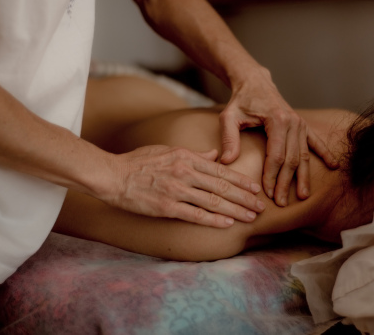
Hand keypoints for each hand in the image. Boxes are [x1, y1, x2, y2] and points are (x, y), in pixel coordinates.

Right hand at [104, 145, 263, 227]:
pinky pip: (195, 214)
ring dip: (235, 209)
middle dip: (244, 197)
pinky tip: (228, 223)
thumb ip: (193, 154)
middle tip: (261, 206)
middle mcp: (185, 172)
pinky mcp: (167, 207)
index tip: (254, 188)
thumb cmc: (138, 162)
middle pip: (222, 185)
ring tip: (251, 216)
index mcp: (186, 157)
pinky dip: (213, 219)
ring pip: (213, 200)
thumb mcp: (168, 150)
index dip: (240, 180)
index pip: (221, 169)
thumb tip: (214, 154)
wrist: (112, 175)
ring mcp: (176, 189)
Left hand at [219, 66, 338, 205]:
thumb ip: (229, 138)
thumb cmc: (241, 101)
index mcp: (277, 120)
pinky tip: (333, 166)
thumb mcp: (229, 117)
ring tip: (303, 196)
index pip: (276, 155)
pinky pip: (316, 142)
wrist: (255, 83)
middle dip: (287, 182)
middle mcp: (293, 122)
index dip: (272, 176)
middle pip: (292, 159)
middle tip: (282, 202)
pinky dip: (325, 154)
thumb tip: (227, 161)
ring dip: (303, 177)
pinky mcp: (303, 125)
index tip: (268, 192)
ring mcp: (300, 124)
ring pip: (304, 155)